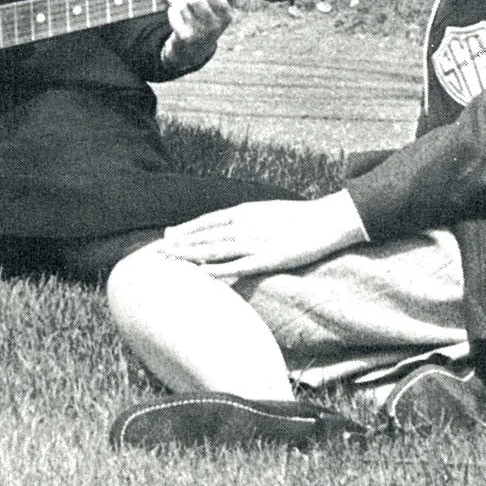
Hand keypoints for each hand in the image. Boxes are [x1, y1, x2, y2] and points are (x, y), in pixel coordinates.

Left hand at [157, 196, 362, 279]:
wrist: (327, 220)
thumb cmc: (299, 217)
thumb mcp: (267, 211)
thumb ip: (248, 218)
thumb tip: (233, 223)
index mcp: (244, 212)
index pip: (207, 221)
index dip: (186, 229)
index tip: (168, 236)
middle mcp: (244, 224)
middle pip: (205, 235)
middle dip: (180, 244)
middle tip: (158, 251)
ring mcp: (254, 241)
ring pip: (214, 249)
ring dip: (190, 254)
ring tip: (171, 260)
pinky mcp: (267, 258)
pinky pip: (237, 266)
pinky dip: (218, 269)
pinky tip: (201, 274)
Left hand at [159, 0, 232, 73]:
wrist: (194, 50)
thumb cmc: (203, 21)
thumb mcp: (213, 10)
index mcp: (226, 16)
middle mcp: (216, 26)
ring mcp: (201, 33)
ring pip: (182, 5)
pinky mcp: (186, 38)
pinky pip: (175, 15)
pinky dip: (171, 9)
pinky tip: (171, 8)